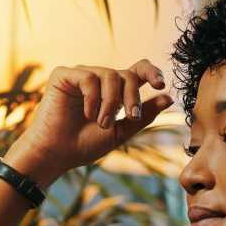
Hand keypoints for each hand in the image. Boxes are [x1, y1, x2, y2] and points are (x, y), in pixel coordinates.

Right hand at [14, 59, 173, 173]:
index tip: (161, 85)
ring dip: (111, 102)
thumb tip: (168, 97)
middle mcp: (99, 80)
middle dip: (132, 96)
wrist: (56, 154)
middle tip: (129, 117)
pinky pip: (88, 78)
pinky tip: (87, 114)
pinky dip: (92, 98)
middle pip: (127, 74)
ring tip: (102, 123)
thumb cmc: (84, 145)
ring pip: (109, 75)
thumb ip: (142, 115)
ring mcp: (81, 76)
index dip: (152, 72)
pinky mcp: (63, 75)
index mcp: (113, 92)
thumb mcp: (121, 132)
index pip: (138, 71)